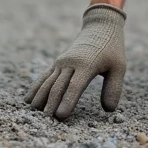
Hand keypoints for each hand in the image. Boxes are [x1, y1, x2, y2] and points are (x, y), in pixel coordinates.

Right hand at [26, 3, 125, 120]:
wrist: (99, 27)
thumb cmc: (112, 49)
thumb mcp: (119, 67)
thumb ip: (113, 88)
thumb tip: (108, 110)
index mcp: (86, 65)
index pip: (75, 86)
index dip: (67, 101)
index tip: (60, 116)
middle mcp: (70, 63)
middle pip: (58, 86)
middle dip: (51, 104)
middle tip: (46, 120)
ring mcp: (62, 63)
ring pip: (48, 82)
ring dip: (40, 97)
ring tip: (33, 113)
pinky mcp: (58, 63)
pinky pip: (45, 77)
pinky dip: (36, 89)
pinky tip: (29, 100)